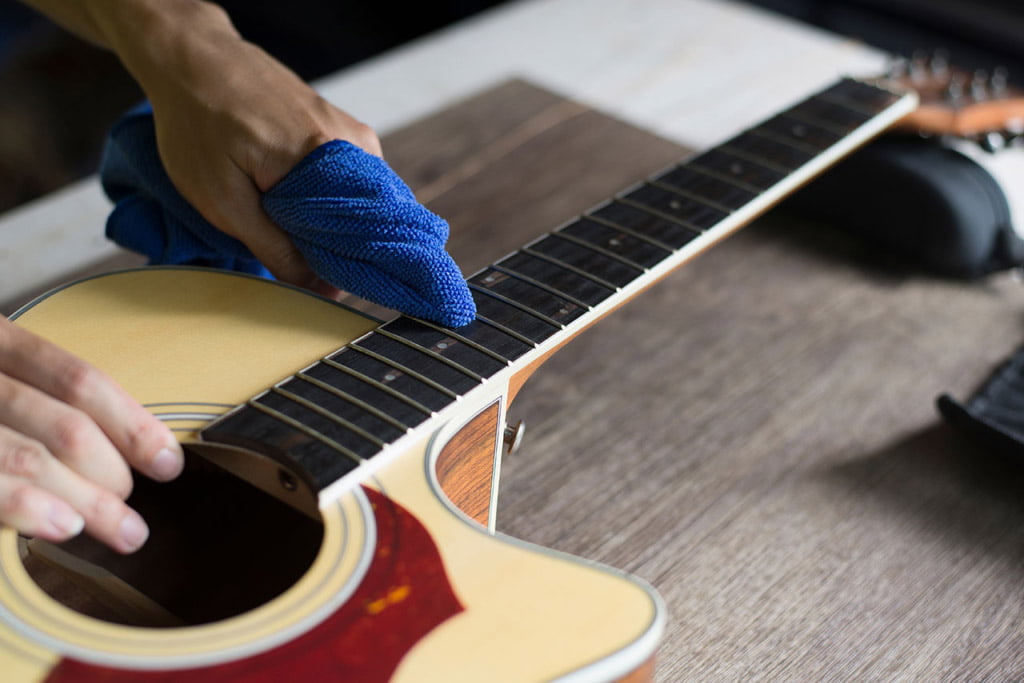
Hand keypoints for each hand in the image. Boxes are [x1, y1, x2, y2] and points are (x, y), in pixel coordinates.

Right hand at [0, 317, 182, 552]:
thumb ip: (36, 403)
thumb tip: (118, 454)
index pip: (79, 380)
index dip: (132, 424)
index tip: (167, 462)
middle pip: (64, 424)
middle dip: (112, 477)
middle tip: (132, 516)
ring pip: (27, 453)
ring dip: (84, 501)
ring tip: (121, 532)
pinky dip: (20, 504)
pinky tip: (56, 526)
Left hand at [99, 0, 383, 298]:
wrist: (191, 58)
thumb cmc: (196, 124)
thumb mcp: (222, 199)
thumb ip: (274, 247)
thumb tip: (318, 288)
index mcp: (324, 159)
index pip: (364, 234)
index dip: (349, 270)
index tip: (333, 294)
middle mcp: (350, 141)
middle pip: (369, 218)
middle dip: (343, 249)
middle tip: (309, 268)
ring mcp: (349, 130)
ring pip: (361, 199)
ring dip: (335, 224)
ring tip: (298, 234)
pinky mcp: (341, 126)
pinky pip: (351, 178)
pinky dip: (332, 199)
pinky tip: (303, 205)